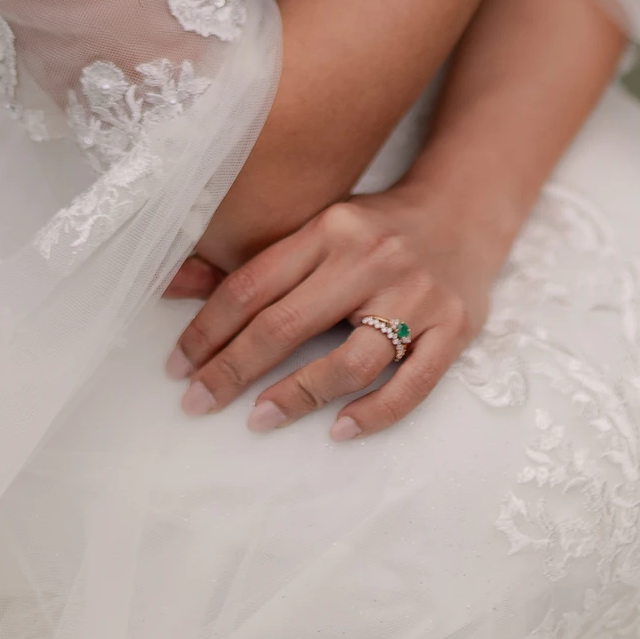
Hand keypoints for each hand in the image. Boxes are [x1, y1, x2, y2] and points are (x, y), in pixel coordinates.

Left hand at [162, 182, 498, 441]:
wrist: (465, 209)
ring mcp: (416, 296)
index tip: (178, 365)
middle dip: (233, 368)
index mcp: (330, 230)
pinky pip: (413, 384)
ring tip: (258, 419)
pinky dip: (375, 412)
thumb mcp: (321, 225)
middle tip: (197, 402)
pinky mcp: (455, 328)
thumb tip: (174, 284)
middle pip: (289, 324)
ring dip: (298, 395)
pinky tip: (340, 429)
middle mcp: (370, 260)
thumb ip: (260, 261)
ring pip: (350, 359)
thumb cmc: (378, 226)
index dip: (209, 329)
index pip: (255, 284)